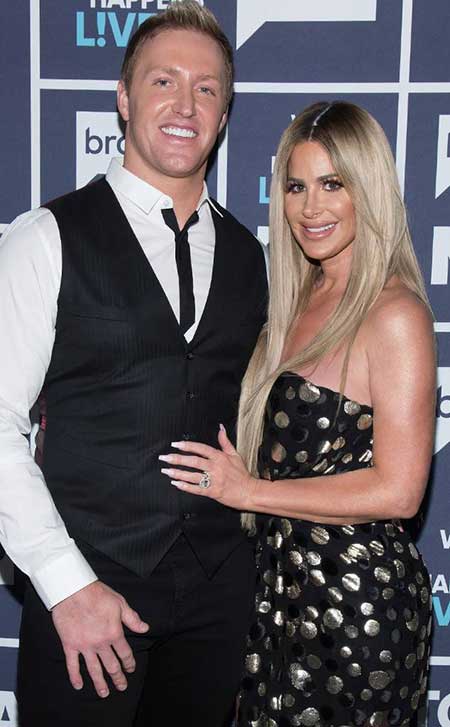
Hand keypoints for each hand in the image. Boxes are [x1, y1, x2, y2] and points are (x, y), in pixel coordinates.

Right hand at [52, 580, 148, 697]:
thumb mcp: (120, 603)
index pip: (124, 653)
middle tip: (121, 687)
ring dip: (100, 683)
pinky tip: (79, 686)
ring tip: (104, 693)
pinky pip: (72, 665)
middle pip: (111, 665)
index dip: (129, 663)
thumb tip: (145, 628)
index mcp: (114, 633)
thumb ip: (132, 618)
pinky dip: (75, 677)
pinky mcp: (70, 645)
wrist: (73, 590)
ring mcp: (84, 646)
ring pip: (93, 669)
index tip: (131, 669)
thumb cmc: (97, 594)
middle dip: (117, 677)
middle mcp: (100, 643)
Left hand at [159, 425, 257, 510]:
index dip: (187, 446)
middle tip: (165, 458)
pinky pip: (196, 489)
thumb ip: (225, 441)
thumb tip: (220, 428)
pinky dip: (186, 486)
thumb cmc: (242, 474)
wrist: (249, 492)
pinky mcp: (213, 492)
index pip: (201, 448)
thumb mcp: (235, 454)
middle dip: (177, 459)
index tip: (175, 444)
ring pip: (192, 475)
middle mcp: (216, 467)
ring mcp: (214, 480)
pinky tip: (176, 483)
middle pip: (194, 461)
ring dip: (178, 473)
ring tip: (166, 471)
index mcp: (220, 457)